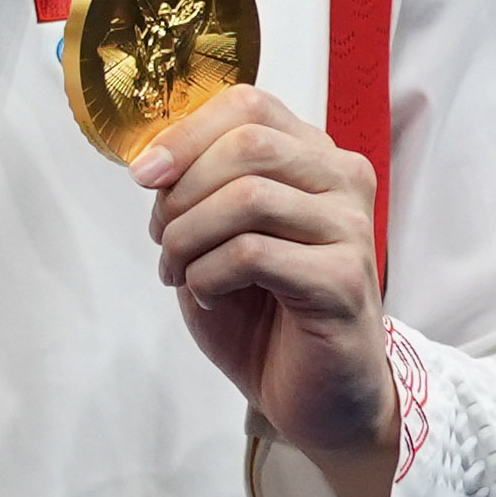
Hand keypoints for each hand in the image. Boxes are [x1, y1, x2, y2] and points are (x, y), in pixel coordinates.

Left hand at [135, 85, 395, 496]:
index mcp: (314, 157)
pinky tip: (207, 294)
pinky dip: (208, 273)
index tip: (144, 175)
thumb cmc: (265, 310)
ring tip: (179, 270)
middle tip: (162, 237)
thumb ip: (197, 188)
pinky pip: (252, 253)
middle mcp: (342, 182)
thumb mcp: (217, 235)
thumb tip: (153, 160)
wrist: (315, 392)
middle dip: (182, 190)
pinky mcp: (344, 280)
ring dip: (188, 236)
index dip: (184, 133)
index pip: (248, 104)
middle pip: (248, 143)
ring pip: (247, 196)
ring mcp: (351, 229)